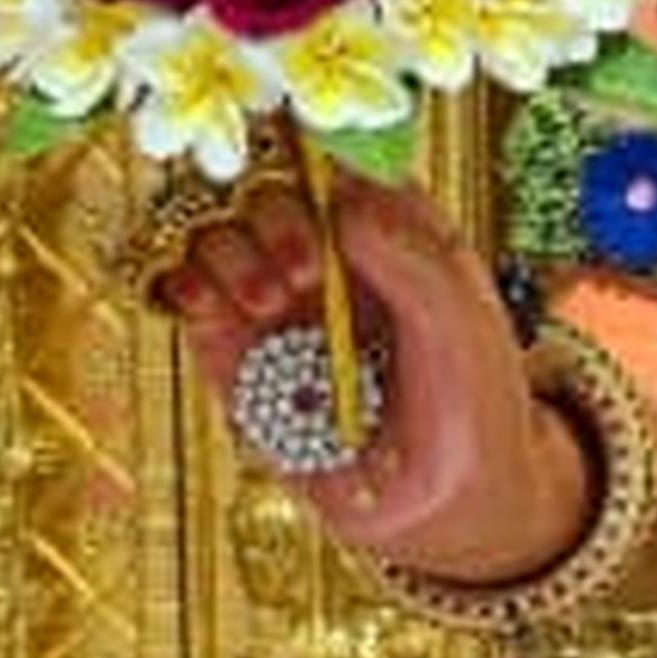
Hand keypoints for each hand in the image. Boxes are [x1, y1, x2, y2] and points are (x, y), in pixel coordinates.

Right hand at [159, 166, 578, 579]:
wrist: (446, 502)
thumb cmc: (474, 404)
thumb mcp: (464, 322)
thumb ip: (410, 258)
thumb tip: (337, 204)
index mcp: (385, 223)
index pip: (326, 154)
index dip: (310, 157)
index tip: (325, 199)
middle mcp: (323, 251)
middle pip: (261, 186)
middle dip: (274, 217)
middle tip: (305, 273)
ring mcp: (275, 299)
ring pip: (214, 231)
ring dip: (232, 253)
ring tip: (273, 303)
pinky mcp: (234, 353)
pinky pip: (184, 295)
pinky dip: (182, 284)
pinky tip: (211, 304)